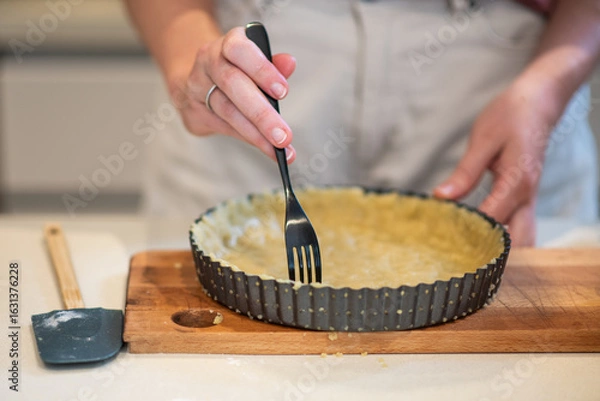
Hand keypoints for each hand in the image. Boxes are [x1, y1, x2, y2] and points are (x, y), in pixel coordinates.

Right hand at [171, 26, 296, 161]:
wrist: (197, 80)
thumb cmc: (237, 70)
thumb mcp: (256, 61)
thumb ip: (273, 64)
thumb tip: (289, 63)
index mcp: (228, 43)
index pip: (239, 50)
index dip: (261, 70)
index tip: (283, 92)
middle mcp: (209, 61)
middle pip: (232, 84)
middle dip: (261, 114)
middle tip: (283, 136)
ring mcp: (197, 86)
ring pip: (227, 110)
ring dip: (256, 133)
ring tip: (278, 148)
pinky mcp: (193, 111)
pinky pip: (223, 127)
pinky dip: (248, 138)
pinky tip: (267, 148)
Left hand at [434, 77, 560, 245]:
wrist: (540, 102)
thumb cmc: (511, 116)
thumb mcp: (482, 141)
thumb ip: (464, 173)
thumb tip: (442, 198)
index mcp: (516, 184)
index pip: (491, 222)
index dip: (467, 235)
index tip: (441, 240)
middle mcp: (527, 197)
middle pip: (517, 243)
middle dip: (490, 255)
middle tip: (458, 260)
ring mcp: (529, 199)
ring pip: (522, 239)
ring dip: (499, 250)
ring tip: (465, 254)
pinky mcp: (525, 197)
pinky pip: (518, 227)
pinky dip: (502, 239)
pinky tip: (477, 239)